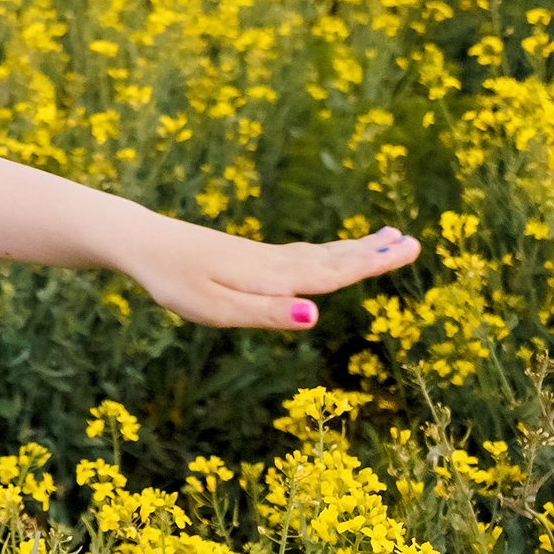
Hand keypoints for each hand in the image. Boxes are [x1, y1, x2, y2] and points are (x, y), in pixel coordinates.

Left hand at [124, 218, 420, 329]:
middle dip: (373, 252)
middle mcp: (272, 263)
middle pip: (332, 259)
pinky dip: (325, 252)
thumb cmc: (173, 281)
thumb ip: (266, 314)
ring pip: (317, 254)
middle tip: (414, 241)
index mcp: (271, 277)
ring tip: (387, 237)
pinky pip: (298, 254)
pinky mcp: (246, 257)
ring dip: (354, 248)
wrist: (139, 243)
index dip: (371, 264)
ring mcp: (259, 257)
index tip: (408, 248)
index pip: (332, 273)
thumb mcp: (215, 308)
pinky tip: (328, 255)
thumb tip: (315, 316)